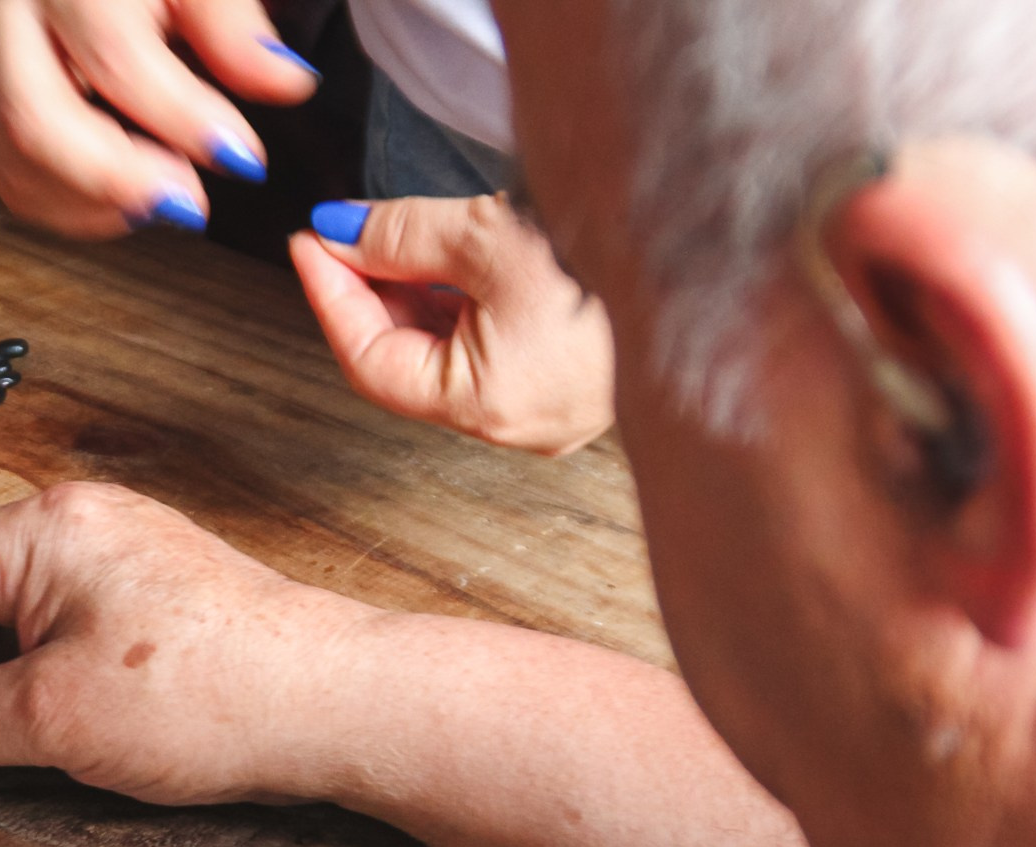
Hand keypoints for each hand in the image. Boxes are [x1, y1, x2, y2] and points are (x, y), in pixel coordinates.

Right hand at [0, 0, 320, 238]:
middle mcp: (7, 16)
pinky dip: (75, 206)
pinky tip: (128, 200)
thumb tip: (284, 80)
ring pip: (16, 161)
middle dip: (117, 180)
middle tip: (188, 203)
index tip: (240, 154)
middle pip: (34, 120)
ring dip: (97, 203)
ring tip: (167, 198)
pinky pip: (14, 177)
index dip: (181, 117)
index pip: (113, 55)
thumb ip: (232, 26)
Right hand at [0, 483, 376, 802]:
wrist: (333, 705)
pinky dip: (30, 676)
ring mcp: (117, 554)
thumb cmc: (216, 694)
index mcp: (43, 528)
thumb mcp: (53, 719)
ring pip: (3, 612)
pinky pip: (54, 624)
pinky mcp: (148, 594)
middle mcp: (78, 523)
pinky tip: (48, 726)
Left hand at [291, 195, 615, 453]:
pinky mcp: (576, 386)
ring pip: (452, 354)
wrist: (725, 263)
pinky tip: (462, 258)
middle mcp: (520, 427)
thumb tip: (345, 233)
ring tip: (406, 235)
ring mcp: (552, 411)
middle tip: (347, 230)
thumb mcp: (490, 235)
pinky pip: (496, 350)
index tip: (311, 243)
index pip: (371, 363)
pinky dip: (466, 305)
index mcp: (490, 408)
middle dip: (372, 293)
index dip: (332, 299)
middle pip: (409, 362)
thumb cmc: (622, 264)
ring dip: (419, 295)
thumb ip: (401, 237)